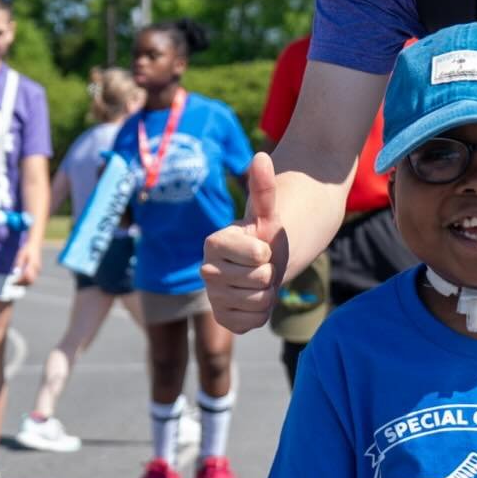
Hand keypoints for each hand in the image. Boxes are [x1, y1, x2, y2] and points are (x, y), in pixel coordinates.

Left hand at [13, 240, 41, 286]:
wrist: (35, 244)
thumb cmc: (27, 249)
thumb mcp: (21, 255)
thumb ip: (19, 264)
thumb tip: (15, 273)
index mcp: (33, 264)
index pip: (27, 276)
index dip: (20, 281)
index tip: (13, 282)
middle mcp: (37, 268)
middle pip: (30, 281)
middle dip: (22, 284)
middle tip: (13, 284)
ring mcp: (38, 269)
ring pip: (31, 280)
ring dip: (24, 283)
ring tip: (16, 283)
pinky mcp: (37, 270)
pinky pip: (32, 278)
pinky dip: (26, 280)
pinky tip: (20, 280)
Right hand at [201, 152, 283, 333]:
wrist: (263, 266)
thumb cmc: (264, 237)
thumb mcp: (268, 214)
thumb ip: (263, 188)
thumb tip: (261, 155)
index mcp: (213, 242)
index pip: (257, 254)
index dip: (267, 252)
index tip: (261, 248)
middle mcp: (206, 270)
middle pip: (260, 280)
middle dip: (270, 274)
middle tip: (262, 267)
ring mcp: (213, 296)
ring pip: (258, 302)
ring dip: (267, 293)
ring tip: (259, 282)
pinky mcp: (222, 318)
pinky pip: (251, 322)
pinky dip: (261, 313)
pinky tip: (254, 300)